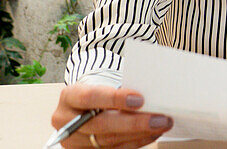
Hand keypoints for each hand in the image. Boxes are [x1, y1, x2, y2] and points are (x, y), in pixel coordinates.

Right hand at [52, 84, 171, 148]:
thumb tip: (151, 96)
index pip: (91, 97)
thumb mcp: (101, 85)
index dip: (115, 98)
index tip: (140, 99)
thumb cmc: (98, 93)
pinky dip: (135, 142)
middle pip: (101, 124)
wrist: (82, 107)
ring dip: (139, 134)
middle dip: (134, 122)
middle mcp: (66, 120)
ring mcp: (73, 140)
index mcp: (69, 96)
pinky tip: (150, 135)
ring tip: (160, 125)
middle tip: (159, 119)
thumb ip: (120, 91)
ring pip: (108, 140)